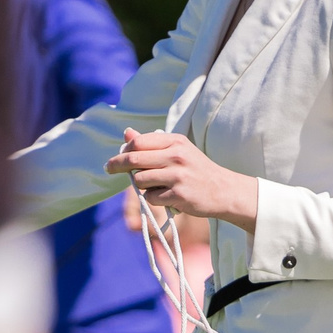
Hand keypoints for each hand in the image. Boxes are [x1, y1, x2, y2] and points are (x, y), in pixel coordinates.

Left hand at [109, 129, 260, 230]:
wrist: (224, 191)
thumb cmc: (197, 169)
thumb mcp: (178, 150)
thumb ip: (152, 143)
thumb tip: (127, 133)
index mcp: (175, 141)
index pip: (138, 142)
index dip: (123, 151)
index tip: (116, 157)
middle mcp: (176, 156)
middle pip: (134, 160)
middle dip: (117, 165)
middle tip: (108, 168)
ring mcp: (177, 176)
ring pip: (140, 180)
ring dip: (141, 186)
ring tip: (156, 186)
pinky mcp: (178, 196)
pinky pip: (151, 198)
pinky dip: (153, 199)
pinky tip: (167, 197)